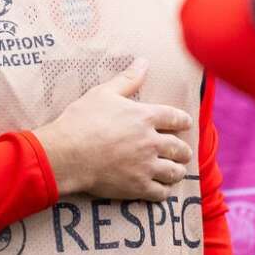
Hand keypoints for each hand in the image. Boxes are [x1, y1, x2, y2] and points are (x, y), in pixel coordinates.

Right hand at [33, 61, 193, 199]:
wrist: (67, 154)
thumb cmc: (82, 120)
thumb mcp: (104, 93)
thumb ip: (127, 79)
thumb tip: (143, 61)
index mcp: (145, 117)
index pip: (175, 118)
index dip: (183, 121)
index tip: (186, 123)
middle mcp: (151, 142)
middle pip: (179, 147)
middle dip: (183, 150)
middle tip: (183, 152)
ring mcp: (146, 166)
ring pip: (174, 171)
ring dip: (177, 171)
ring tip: (175, 171)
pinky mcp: (137, 186)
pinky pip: (161, 193)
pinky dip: (163, 191)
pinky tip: (161, 189)